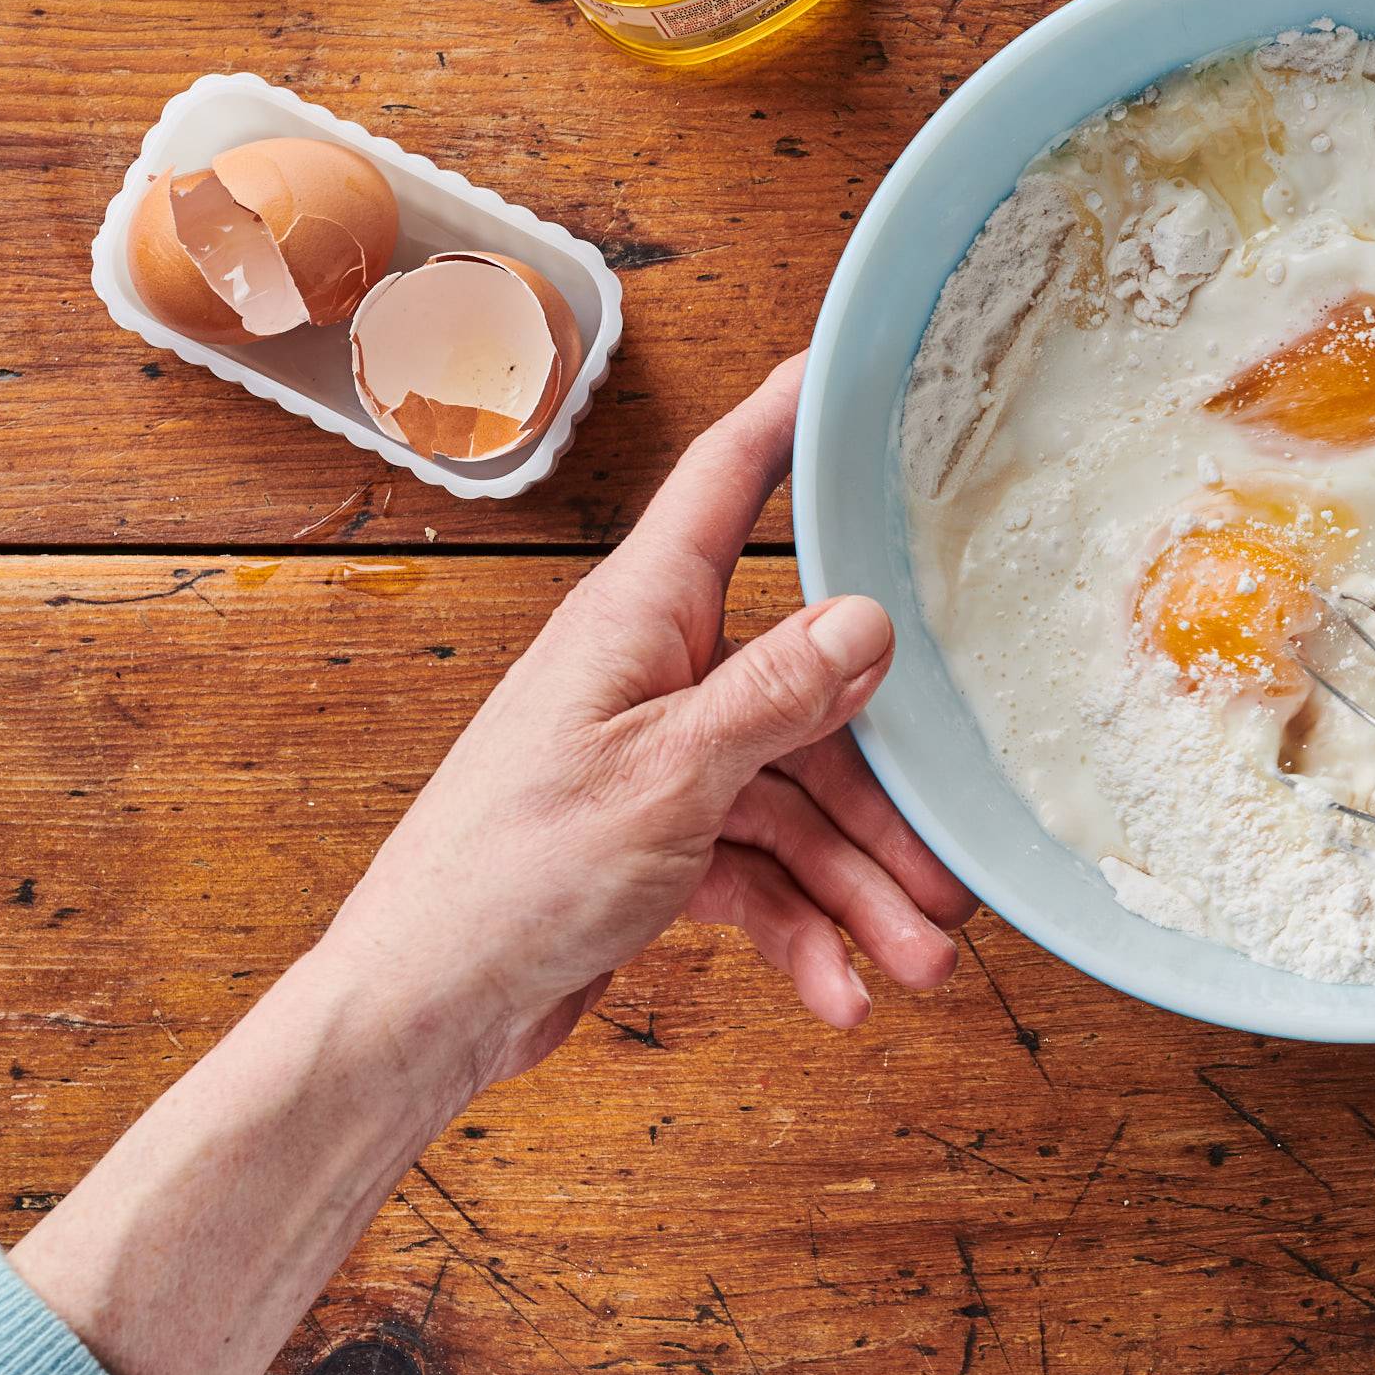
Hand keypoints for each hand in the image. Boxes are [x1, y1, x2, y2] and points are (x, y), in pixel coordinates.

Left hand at [327, 352, 975, 1092]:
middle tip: (952, 870)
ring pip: (798, 799)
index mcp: (641, 620)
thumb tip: (868, 620)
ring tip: (915, 961)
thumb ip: (773, 696)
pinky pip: (760, 867)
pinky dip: (803, 928)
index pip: (729, 480)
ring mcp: (658, 759)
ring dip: (860, 884)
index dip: (792, 411)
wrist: (421, 1012)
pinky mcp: (658, 840)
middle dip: (888, 793)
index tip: (857, 362)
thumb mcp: (663, 780)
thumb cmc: (503, 879)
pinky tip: (840, 992)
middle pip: (810, 694)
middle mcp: (655, 674)